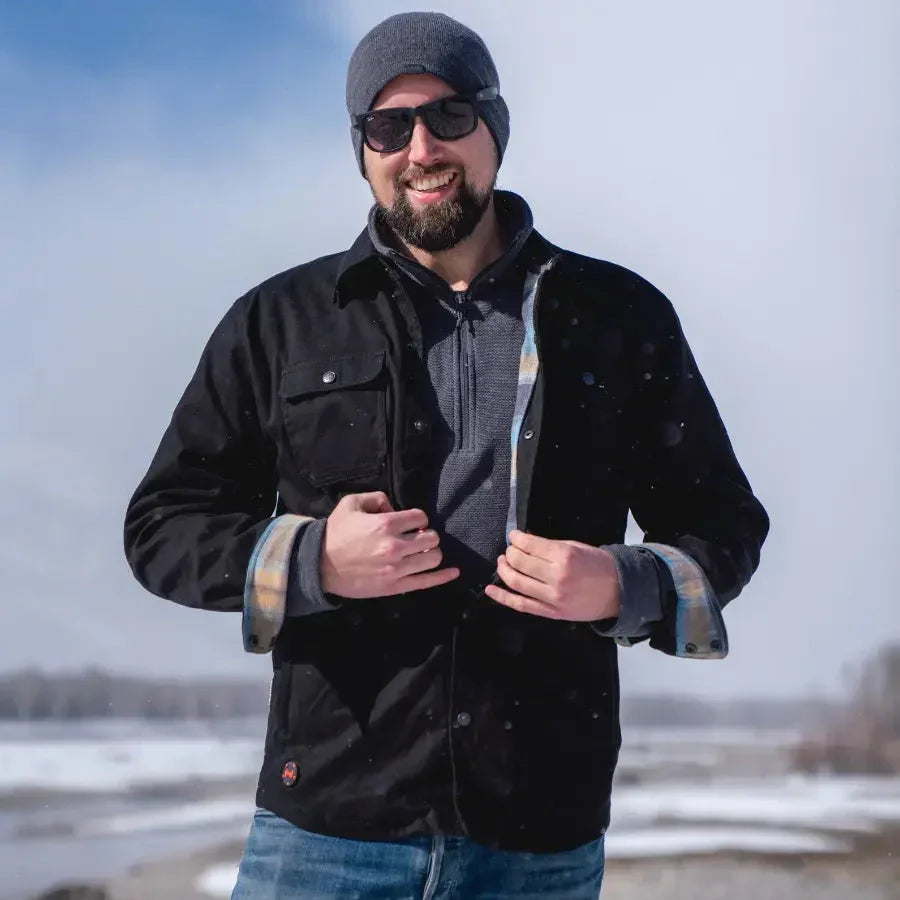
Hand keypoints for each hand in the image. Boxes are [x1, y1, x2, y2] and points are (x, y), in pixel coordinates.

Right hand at [320, 492, 459, 597]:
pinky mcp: (395, 586)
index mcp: (385, 524)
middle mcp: (395, 546)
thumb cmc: (336, 533)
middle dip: (427, 535)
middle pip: (431, 538)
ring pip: (433, 558)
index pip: (420, 518)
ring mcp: (396, 569)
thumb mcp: (351, 504)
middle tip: (417, 538)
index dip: (417, 519)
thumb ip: (377, 498)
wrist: (319, 565)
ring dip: (431, 552)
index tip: (410, 523)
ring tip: (422, 552)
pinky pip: (426, 582)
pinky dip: (443, 577)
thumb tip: (394, 507)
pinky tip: (454, 572)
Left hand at [484, 530, 621, 621]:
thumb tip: (525, 541)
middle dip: (510, 553)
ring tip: (502, 562)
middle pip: (520, 562)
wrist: (619, 592)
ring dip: (504, 570)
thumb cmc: (599, 565)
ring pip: (517, 582)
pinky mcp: (551, 612)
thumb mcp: (576, 547)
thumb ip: (549, 545)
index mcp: (564, 556)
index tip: (513, 536)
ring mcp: (552, 597)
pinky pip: (521, 605)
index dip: (517, 539)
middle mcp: (556, 577)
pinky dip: (503, 597)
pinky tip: (491, 589)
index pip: (530, 545)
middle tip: (509, 549)